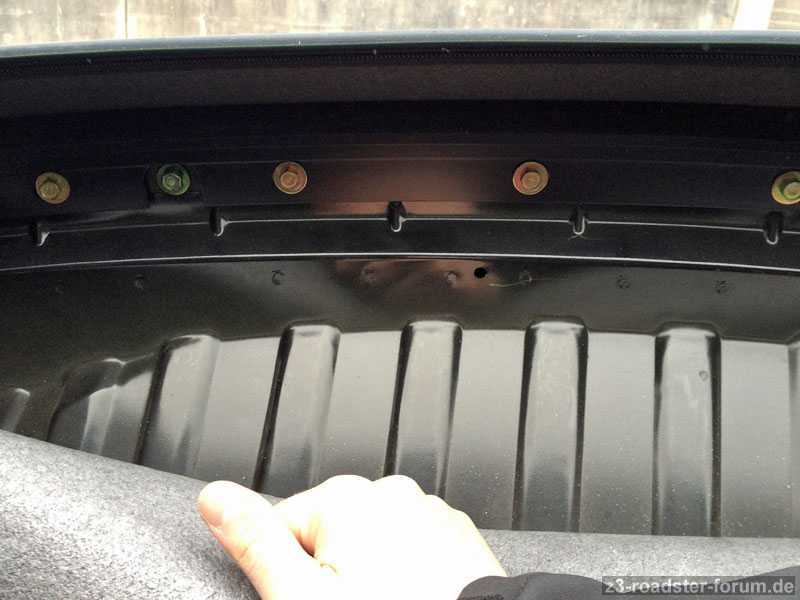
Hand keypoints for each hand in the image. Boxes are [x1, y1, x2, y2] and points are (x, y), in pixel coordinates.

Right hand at [197, 475, 505, 599]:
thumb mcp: (301, 595)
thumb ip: (254, 540)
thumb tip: (213, 495)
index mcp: (344, 497)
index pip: (284, 527)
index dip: (291, 574)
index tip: (312, 599)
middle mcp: (390, 492)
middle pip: (332, 533)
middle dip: (332, 572)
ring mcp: (430, 511)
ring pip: (376, 542)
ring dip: (374, 572)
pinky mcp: (457, 534)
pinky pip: (415, 548)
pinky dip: (410, 572)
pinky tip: (414, 599)